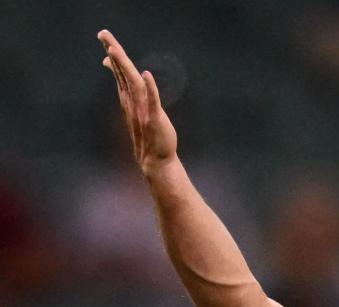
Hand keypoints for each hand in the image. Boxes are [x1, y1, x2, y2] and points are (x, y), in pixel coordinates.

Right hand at [98, 30, 177, 173]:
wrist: (155, 160)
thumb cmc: (148, 136)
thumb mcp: (139, 114)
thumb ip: (134, 101)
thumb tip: (127, 87)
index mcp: (129, 100)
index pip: (121, 74)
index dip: (114, 57)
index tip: (105, 41)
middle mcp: (132, 103)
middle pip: (123, 74)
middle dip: (114, 54)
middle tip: (103, 34)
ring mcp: (142, 110)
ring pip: (132, 84)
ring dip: (124, 67)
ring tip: (114, 50)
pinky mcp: (155, 119)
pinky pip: (152, 101)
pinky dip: (150, 88)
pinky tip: (147, 75)